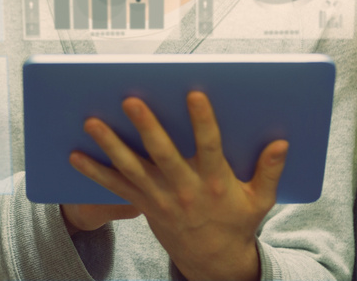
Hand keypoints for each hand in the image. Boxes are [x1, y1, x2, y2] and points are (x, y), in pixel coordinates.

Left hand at [68, 92, 287, 280]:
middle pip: (162, 153)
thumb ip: (269, 170)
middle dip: (146, 126)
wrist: (213, 262)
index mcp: (216, 182)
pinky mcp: (144, 205)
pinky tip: (74, 155)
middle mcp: (185, 189)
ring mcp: (161, 198)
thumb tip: (282, 142)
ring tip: (91, 122)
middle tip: (130, 100)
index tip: (195, 93)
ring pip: (131, 168)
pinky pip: (115, 187)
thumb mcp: (261, 200)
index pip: (209, 146)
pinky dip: (93, 172)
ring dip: (110, 144)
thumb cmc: (237, 222)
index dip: (203, 120)